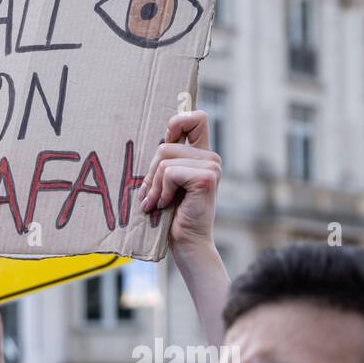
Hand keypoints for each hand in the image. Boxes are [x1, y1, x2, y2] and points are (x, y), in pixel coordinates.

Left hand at [140, 111, 220, 255]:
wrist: (187, 244)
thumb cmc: (173, 216)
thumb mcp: (166, 182)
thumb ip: (165, 160)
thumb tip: (156, 139)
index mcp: (202, 155)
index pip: (197, 118)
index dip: (178, 121)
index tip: (167, 139)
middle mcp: (210, 158)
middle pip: (166, 144)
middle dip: (152, 172)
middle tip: (151, 195)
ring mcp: (212, 167)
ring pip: (165, 157)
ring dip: (154, 184)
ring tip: (158, 202)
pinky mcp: (207, 178)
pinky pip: (170, 172)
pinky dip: (161, 191)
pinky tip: (167, 205)